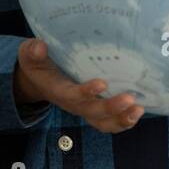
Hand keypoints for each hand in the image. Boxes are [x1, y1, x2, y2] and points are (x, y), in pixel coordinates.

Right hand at [14, 38, 145, 132]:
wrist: (38, 81)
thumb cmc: (37, 65)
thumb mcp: (29, 56)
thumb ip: (32, 51)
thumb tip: (39, 46)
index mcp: (57, 91)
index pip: (72, 95)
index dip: (86, 92)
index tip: (102, 83)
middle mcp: (72, 104)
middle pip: (92, 112)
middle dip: (111, 108)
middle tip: (130, 99)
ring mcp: (84, 109)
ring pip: (103, 123)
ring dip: (121, 120)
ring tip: (138, 110)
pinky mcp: (94, 110)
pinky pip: (109, 122)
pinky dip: (124, 120)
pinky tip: (139, 111)